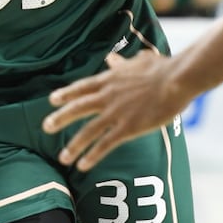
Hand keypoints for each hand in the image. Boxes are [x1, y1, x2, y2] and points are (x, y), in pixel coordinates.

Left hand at [42, 51, 181, 170]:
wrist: (176, 80)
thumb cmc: (161, 68)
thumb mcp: (138, 62)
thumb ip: (121, 64)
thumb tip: (111, 58)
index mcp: (109, 80)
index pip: (82, 87)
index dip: (66, 94)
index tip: (52, 100)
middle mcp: (107, 96)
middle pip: (77, 109)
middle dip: (60, 118)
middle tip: (46, 127)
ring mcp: (116, 113)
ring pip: (88, 131)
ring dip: (73, 145)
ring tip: (63, 157)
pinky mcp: (128, 128)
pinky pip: (105, 144)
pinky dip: (92, 155)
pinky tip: (83, 165)